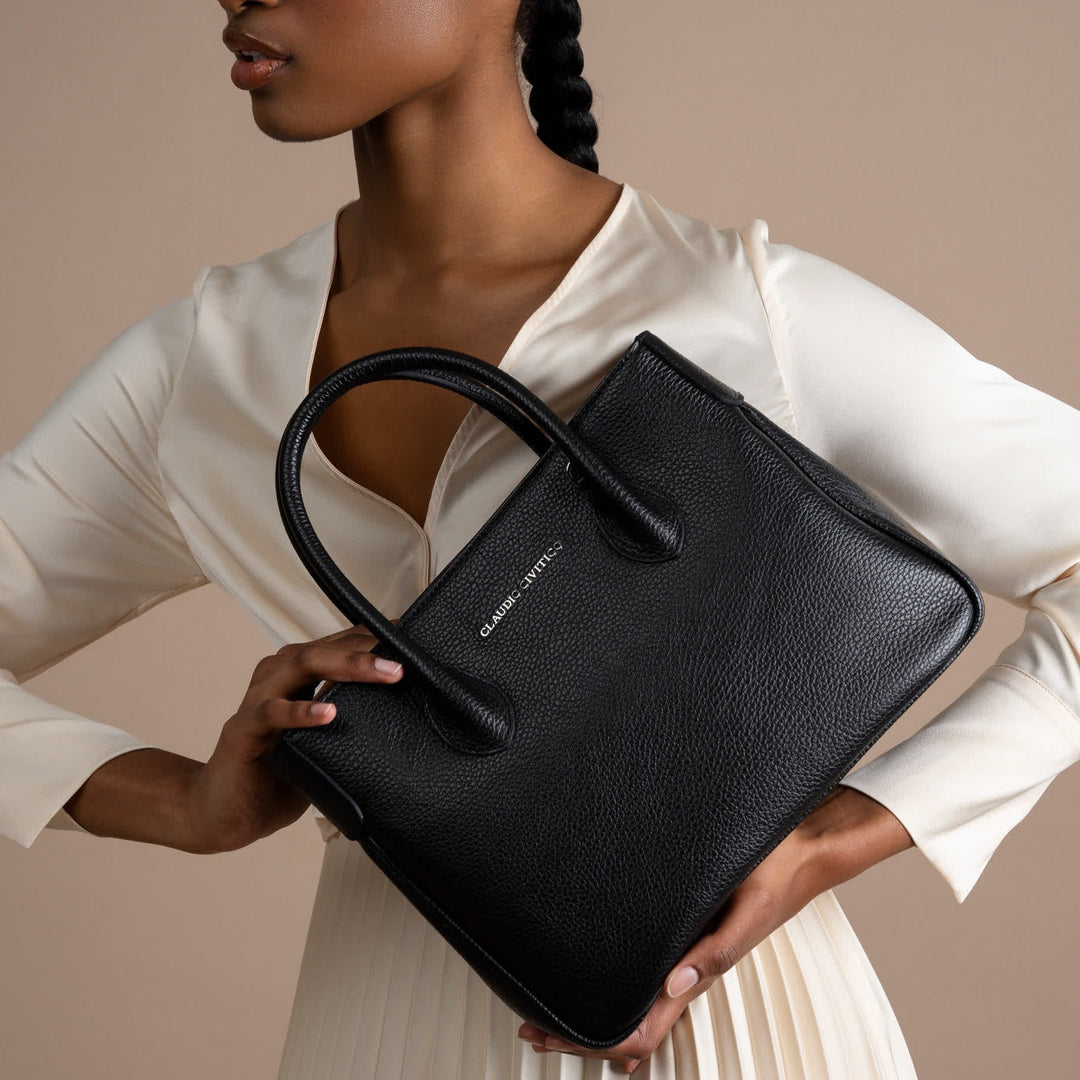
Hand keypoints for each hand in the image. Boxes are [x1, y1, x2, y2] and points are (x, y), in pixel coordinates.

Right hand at [182, 620, 404, 853]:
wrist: (224, 814)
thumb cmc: (276, 775)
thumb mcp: (326, 746)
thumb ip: (354, 725)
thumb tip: (407, 720)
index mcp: (298, 676)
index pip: (340, 644)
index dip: (375, 639)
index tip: (413, 638)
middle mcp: (277, 678)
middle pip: (325, 648)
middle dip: (368, 650)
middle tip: (404, 662)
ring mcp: (257, 700)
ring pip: (301, 665)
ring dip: (346, 666)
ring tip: (383, 675)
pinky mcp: (242, 730)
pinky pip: (271, 712)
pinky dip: (301, 711)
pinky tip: (328, 713)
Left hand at [517, 785, 912, 1072]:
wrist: (802, 846)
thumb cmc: (779, 873)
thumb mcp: (750, 910)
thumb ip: (717, 951)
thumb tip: (675, 985)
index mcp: (697, 970)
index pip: (642, 1029)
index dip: (594, 1044)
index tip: (551, 1035)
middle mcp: (683, 965)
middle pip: (625, 1020)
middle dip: (575, 1032)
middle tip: (529, 1027)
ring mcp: (681, 948)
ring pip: (629, 995)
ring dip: (586, 1006)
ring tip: (542, 1004)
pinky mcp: (682, 924)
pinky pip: (641, 962)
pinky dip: (608, 977)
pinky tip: (587, 971)